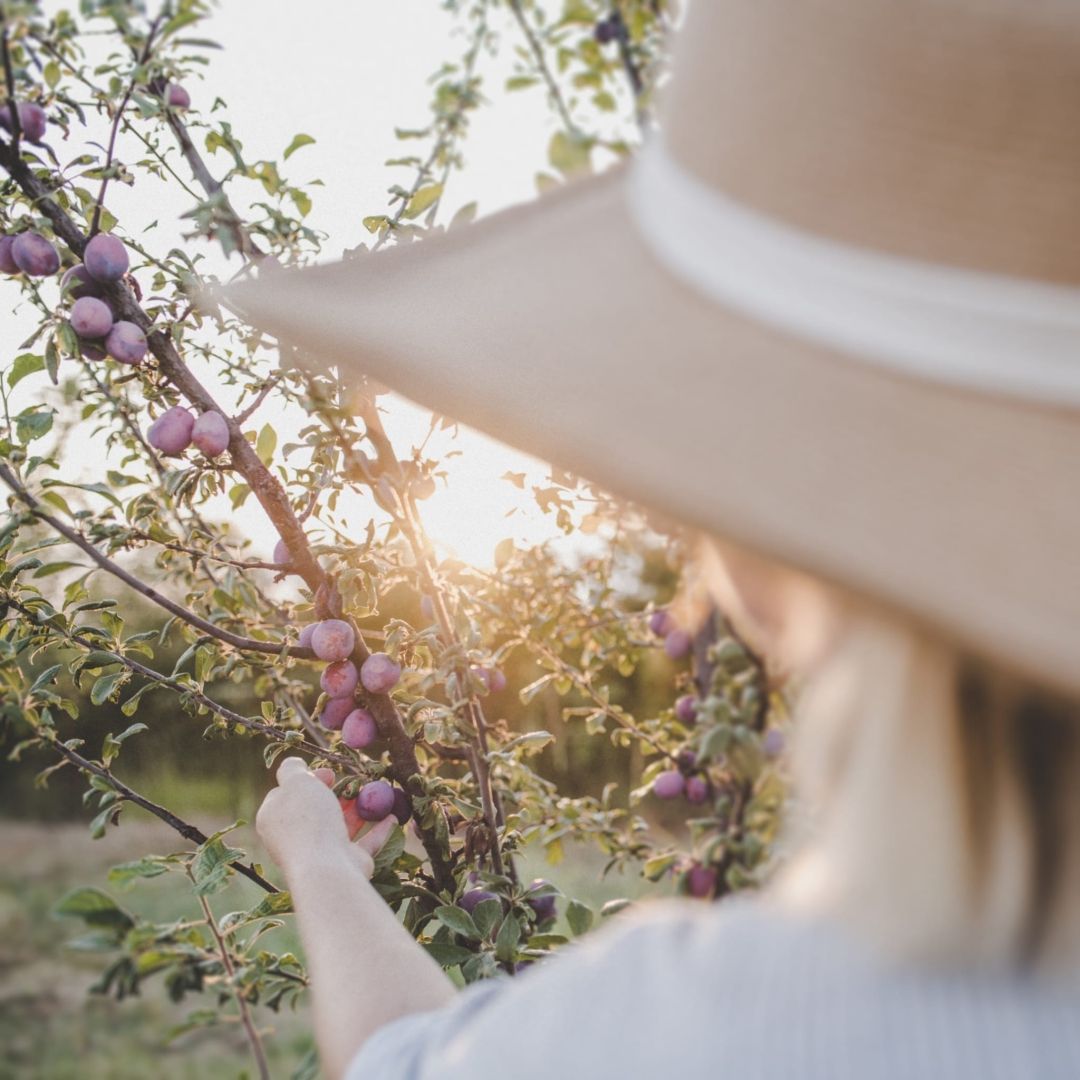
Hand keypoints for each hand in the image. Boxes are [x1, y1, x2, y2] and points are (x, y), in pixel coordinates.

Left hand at [256, 758, 395, 879]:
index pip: (289, 795)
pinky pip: (365, 843)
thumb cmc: (307, 820)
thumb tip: (293, 765)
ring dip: (359, 810)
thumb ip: (291, 769)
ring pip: (341, 826)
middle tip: (354, 783)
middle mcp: (296, 838)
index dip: (310, 780)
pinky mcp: (346, 863)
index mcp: (275, 820)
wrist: (326, 867)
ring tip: (375, 795)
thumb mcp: (295, 783)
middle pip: (317, 810)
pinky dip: (378, 829)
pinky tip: (392, 817)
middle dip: (338, 794)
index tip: (330, 773)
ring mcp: (322, 852)